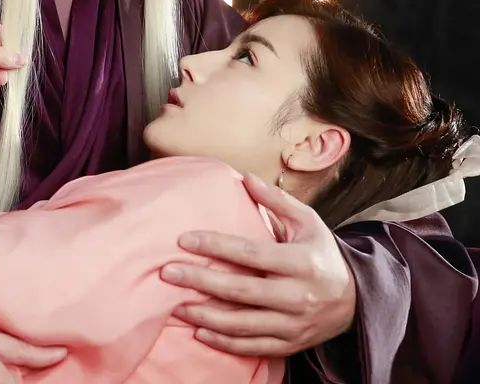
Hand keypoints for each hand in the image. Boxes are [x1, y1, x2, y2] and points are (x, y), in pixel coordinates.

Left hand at [161, 173, 356, 357]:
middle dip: (201, 282)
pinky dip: (225, 342)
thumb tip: (245, 177)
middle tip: (167, 273)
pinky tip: (199, 331)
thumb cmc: (321, 254)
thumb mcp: (308, 223)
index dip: (216, 246)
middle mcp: (299, 296)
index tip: (183, 239)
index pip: (251, 253)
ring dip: (206, 316)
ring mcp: (294, 324)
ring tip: (174, 306)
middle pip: (242, 291)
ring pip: (243, 324)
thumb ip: (277, 201)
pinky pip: (253, 347)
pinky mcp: (290, 344)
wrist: (357, 301)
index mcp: (302, 262)